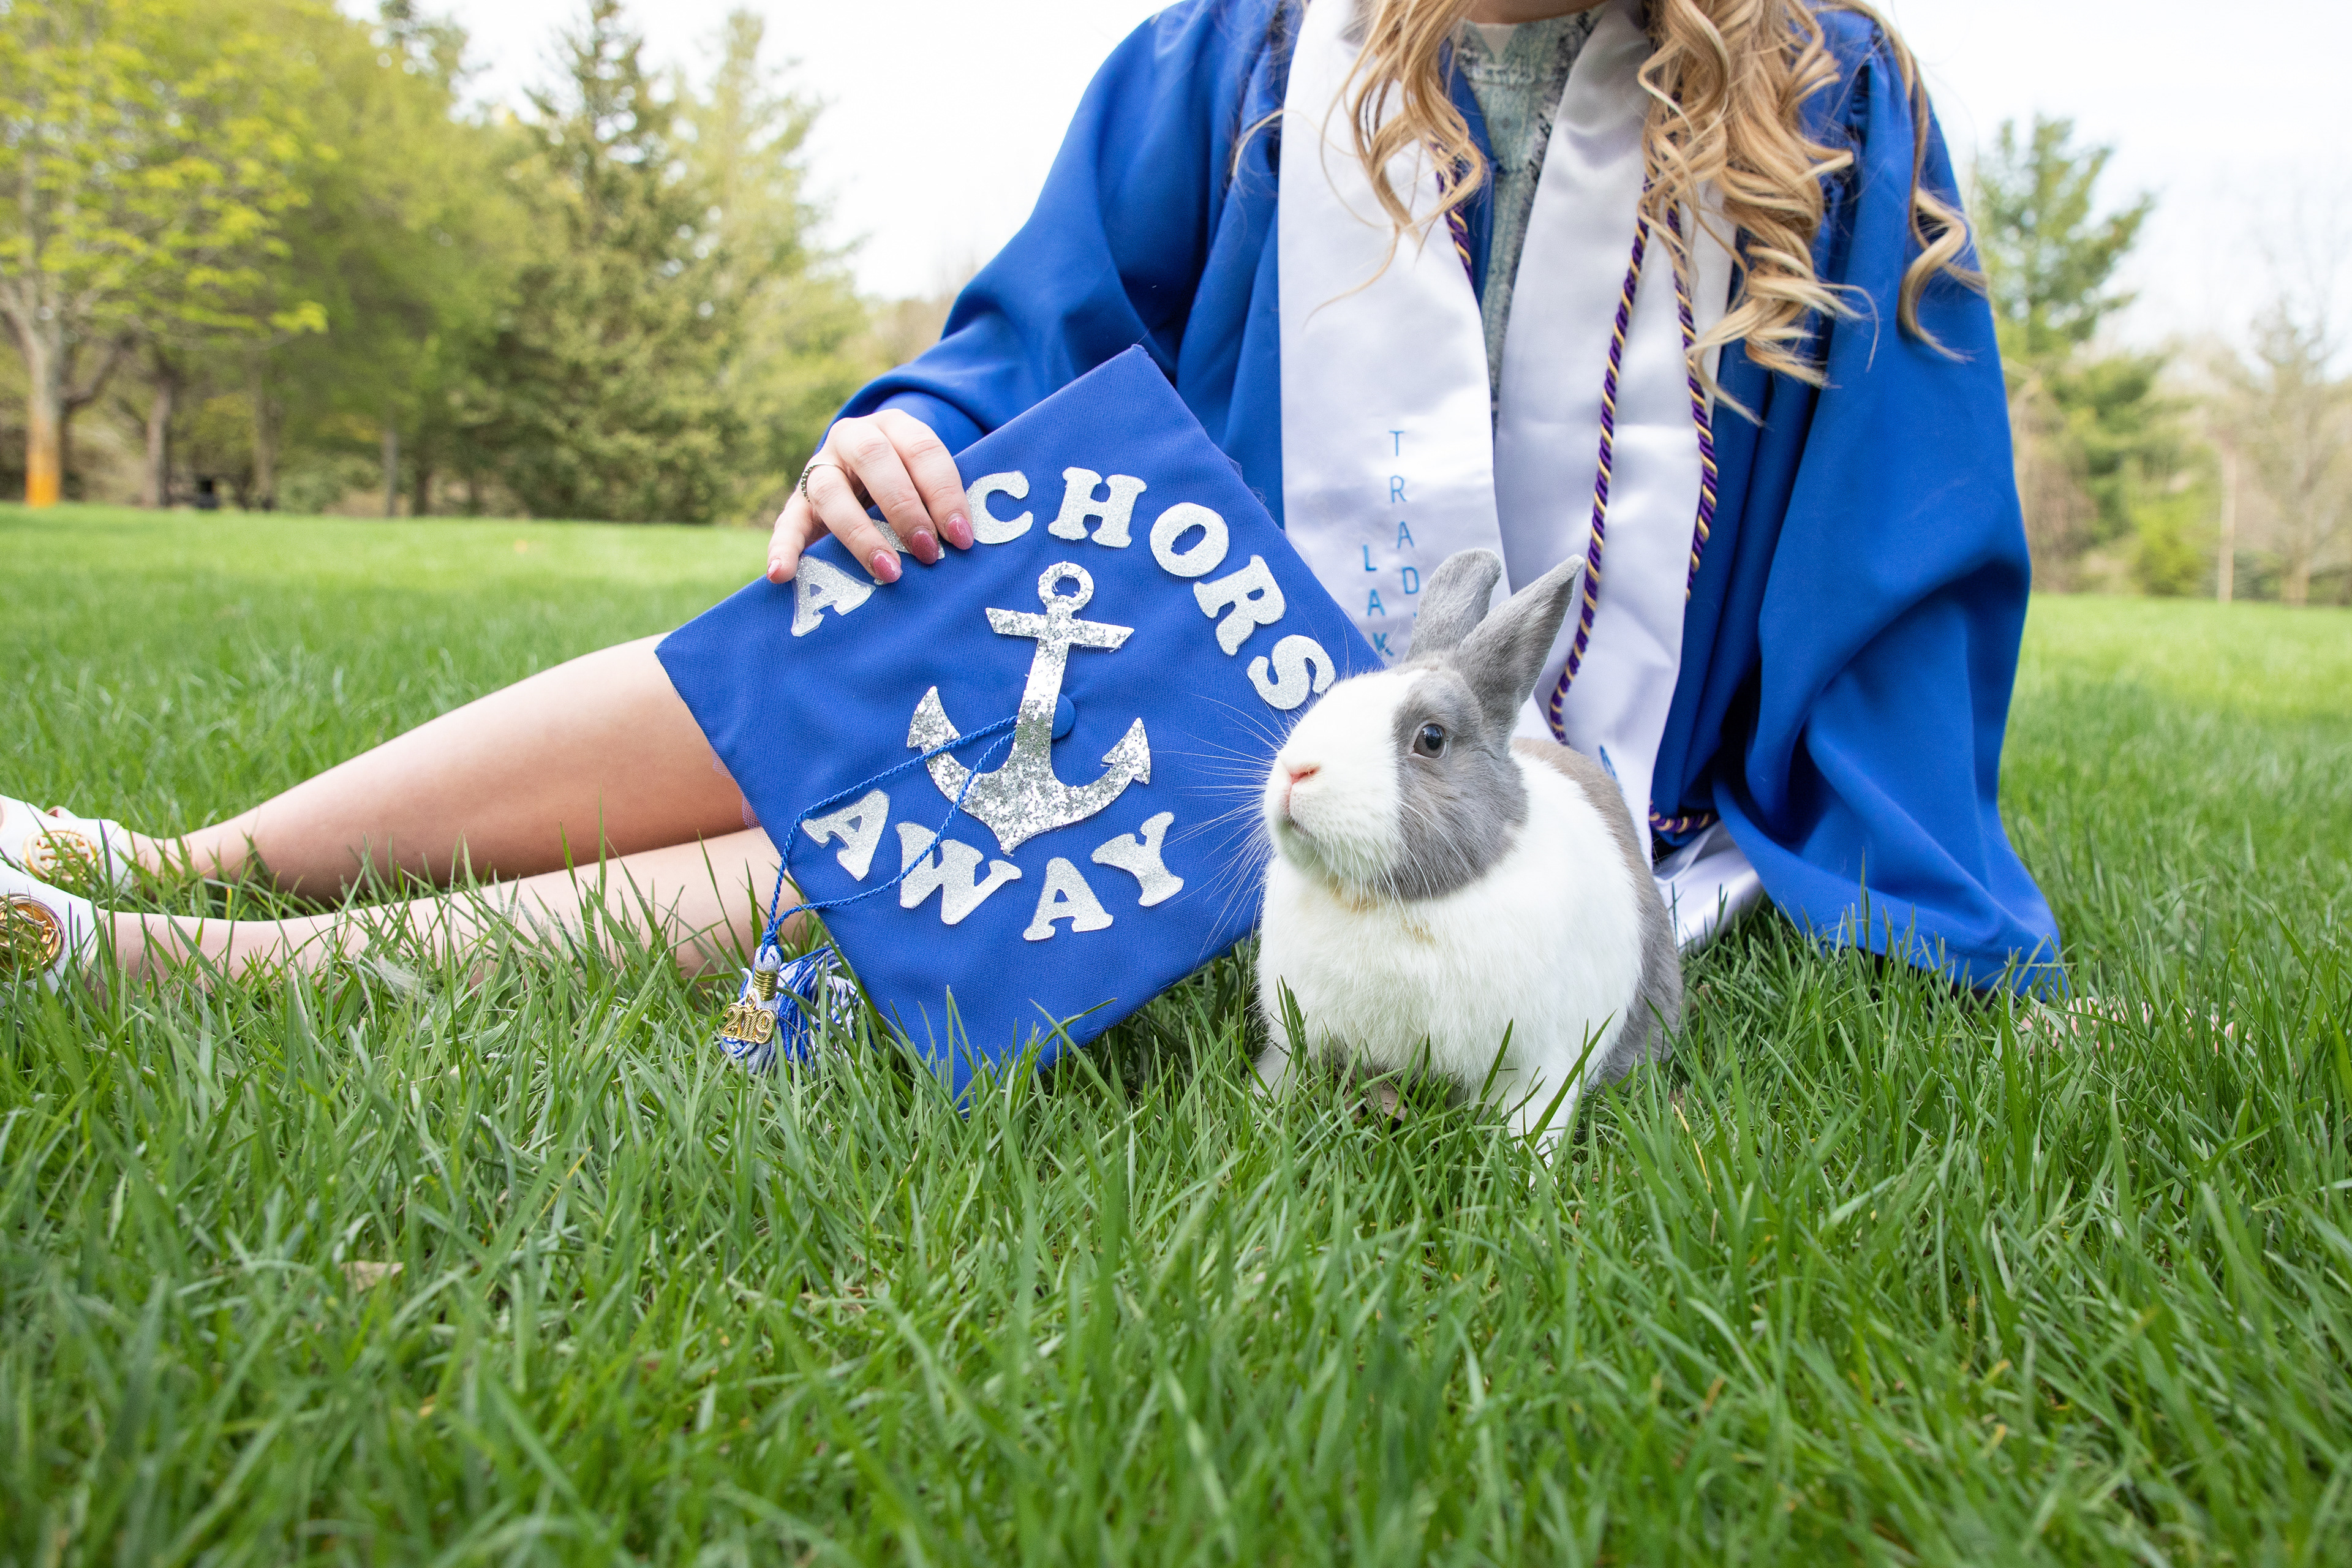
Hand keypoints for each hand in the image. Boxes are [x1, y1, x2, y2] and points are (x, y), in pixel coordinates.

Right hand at [767, 410, 974, 583]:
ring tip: (888, 571)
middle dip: (905, 507)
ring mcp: (820, 467)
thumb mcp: (928, 478)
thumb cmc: (913, 484)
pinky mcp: (796, 501)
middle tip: (928, 551)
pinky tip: (781, 574)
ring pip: (829, 490)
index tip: (961, 537)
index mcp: (895, 425)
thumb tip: (968, 543)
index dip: (944, 493)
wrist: (865, 473)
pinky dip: (782, 549)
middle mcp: (853, 438)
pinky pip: (785, 523)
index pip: (922, 450)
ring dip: (860, 534)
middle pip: (874, 459)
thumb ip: (943, 499)